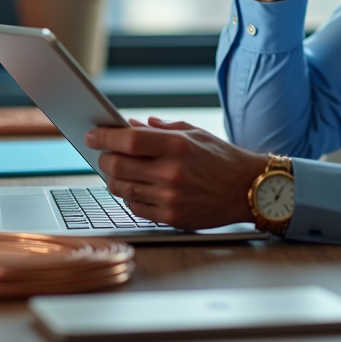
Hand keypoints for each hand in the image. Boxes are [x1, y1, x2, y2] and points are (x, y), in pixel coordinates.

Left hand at [84, 117, 267, 229]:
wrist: (248, 189)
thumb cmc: (221, 158)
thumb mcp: (194, 134)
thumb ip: (160, 129)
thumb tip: (129, 126)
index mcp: (177, 145)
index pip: (128, 140)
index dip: (105, 137)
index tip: (92, 135)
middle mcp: (171, 172)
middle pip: (118, 166)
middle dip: (104, 158)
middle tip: (102, 153)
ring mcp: (170, 197)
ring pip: (122, 189)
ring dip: (113, 178)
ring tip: (115, 170)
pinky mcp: (171, 216)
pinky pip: (135, 207)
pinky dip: (129, 197)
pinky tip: (133, 188)